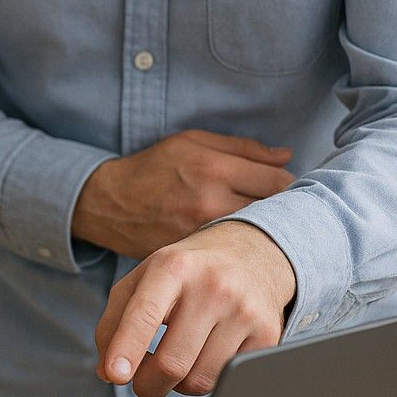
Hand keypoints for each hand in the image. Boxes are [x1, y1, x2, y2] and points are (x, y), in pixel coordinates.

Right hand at [74, 130, 294, 259]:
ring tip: (257, 227)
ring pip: (255, 236)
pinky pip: (230, 253)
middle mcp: (209, 202)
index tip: (281, 188)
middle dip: (279, 210)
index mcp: (214, 168)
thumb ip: (242, 148)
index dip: (288, 184)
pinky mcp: (191, 254)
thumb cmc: (153, 168)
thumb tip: (286, 156)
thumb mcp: (192, 142)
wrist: (108, 203)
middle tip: (275, 210)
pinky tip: (233, 243)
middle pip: (273, 212)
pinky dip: (237, 248)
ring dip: (261, 232)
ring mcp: (199, 233)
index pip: (279, 181)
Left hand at [94, 221, 295, 396]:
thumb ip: (114, 323)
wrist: (252, 252)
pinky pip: (226, 380)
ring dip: (179, 384)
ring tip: (180, 358)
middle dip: (147, 385)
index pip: (145, 314)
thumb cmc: (186, 272)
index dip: (127, 348)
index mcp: (173, 267)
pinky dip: (208, 378)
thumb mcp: (142, 280)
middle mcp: (213, 286)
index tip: (116, 375)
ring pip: (199, 380)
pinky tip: (207, 354)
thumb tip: (107, 373)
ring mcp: (245, 311)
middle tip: (142, 382)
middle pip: (171, 363)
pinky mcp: (268, 334)